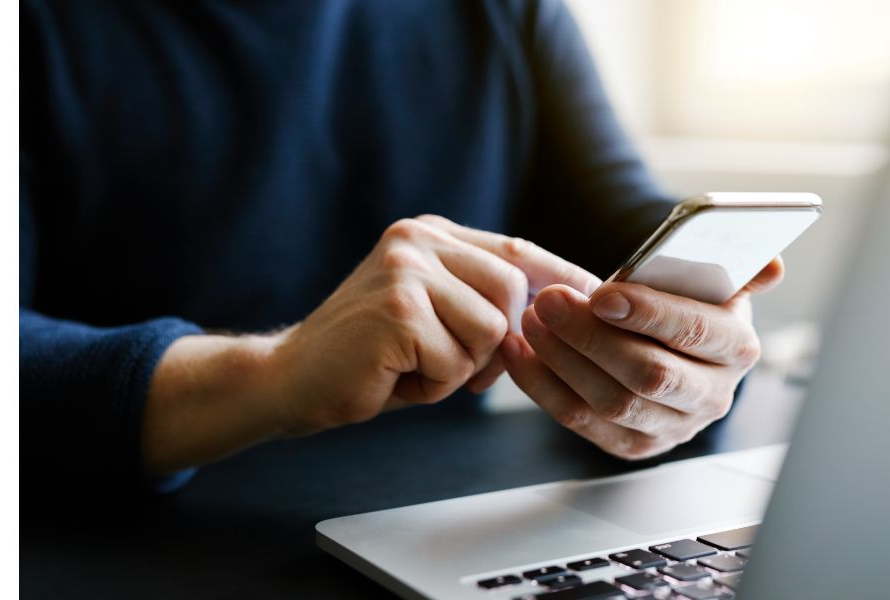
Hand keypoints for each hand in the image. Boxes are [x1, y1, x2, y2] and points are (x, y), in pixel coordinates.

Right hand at [141, 216, 597, 473]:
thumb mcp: (431, 315)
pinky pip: (458, 363)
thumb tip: (561, 309)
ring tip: (409, 366)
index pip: (517, 250)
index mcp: (428, 233)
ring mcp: (406, 270)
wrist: (289, 379)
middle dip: (492, 345)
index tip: (600, 298)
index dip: (561, 279)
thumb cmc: (367, 358)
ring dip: (459, 369)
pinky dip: (433, 386)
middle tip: (439, 364)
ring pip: (490, 331)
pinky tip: (392, 376)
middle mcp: (418, 239)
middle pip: (513, 294)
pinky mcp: (399, 310)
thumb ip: (481, 301)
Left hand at [501, 258, 785, 459]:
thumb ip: (739, 267)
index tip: (602, 293)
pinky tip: (521, 351)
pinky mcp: (634, 445)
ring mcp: (672, 426)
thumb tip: (773, 266)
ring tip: (532, 319)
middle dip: (591, 336)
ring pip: (610, 401)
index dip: (649, 314)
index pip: (697, 333)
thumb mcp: (714, 278)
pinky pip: (579, 421)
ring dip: (562, 359)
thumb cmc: (685, 301)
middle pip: (648, 373)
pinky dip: (543, 386)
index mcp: (737, 348)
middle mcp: (712, 395)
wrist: (669, 341)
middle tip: (551, 300)